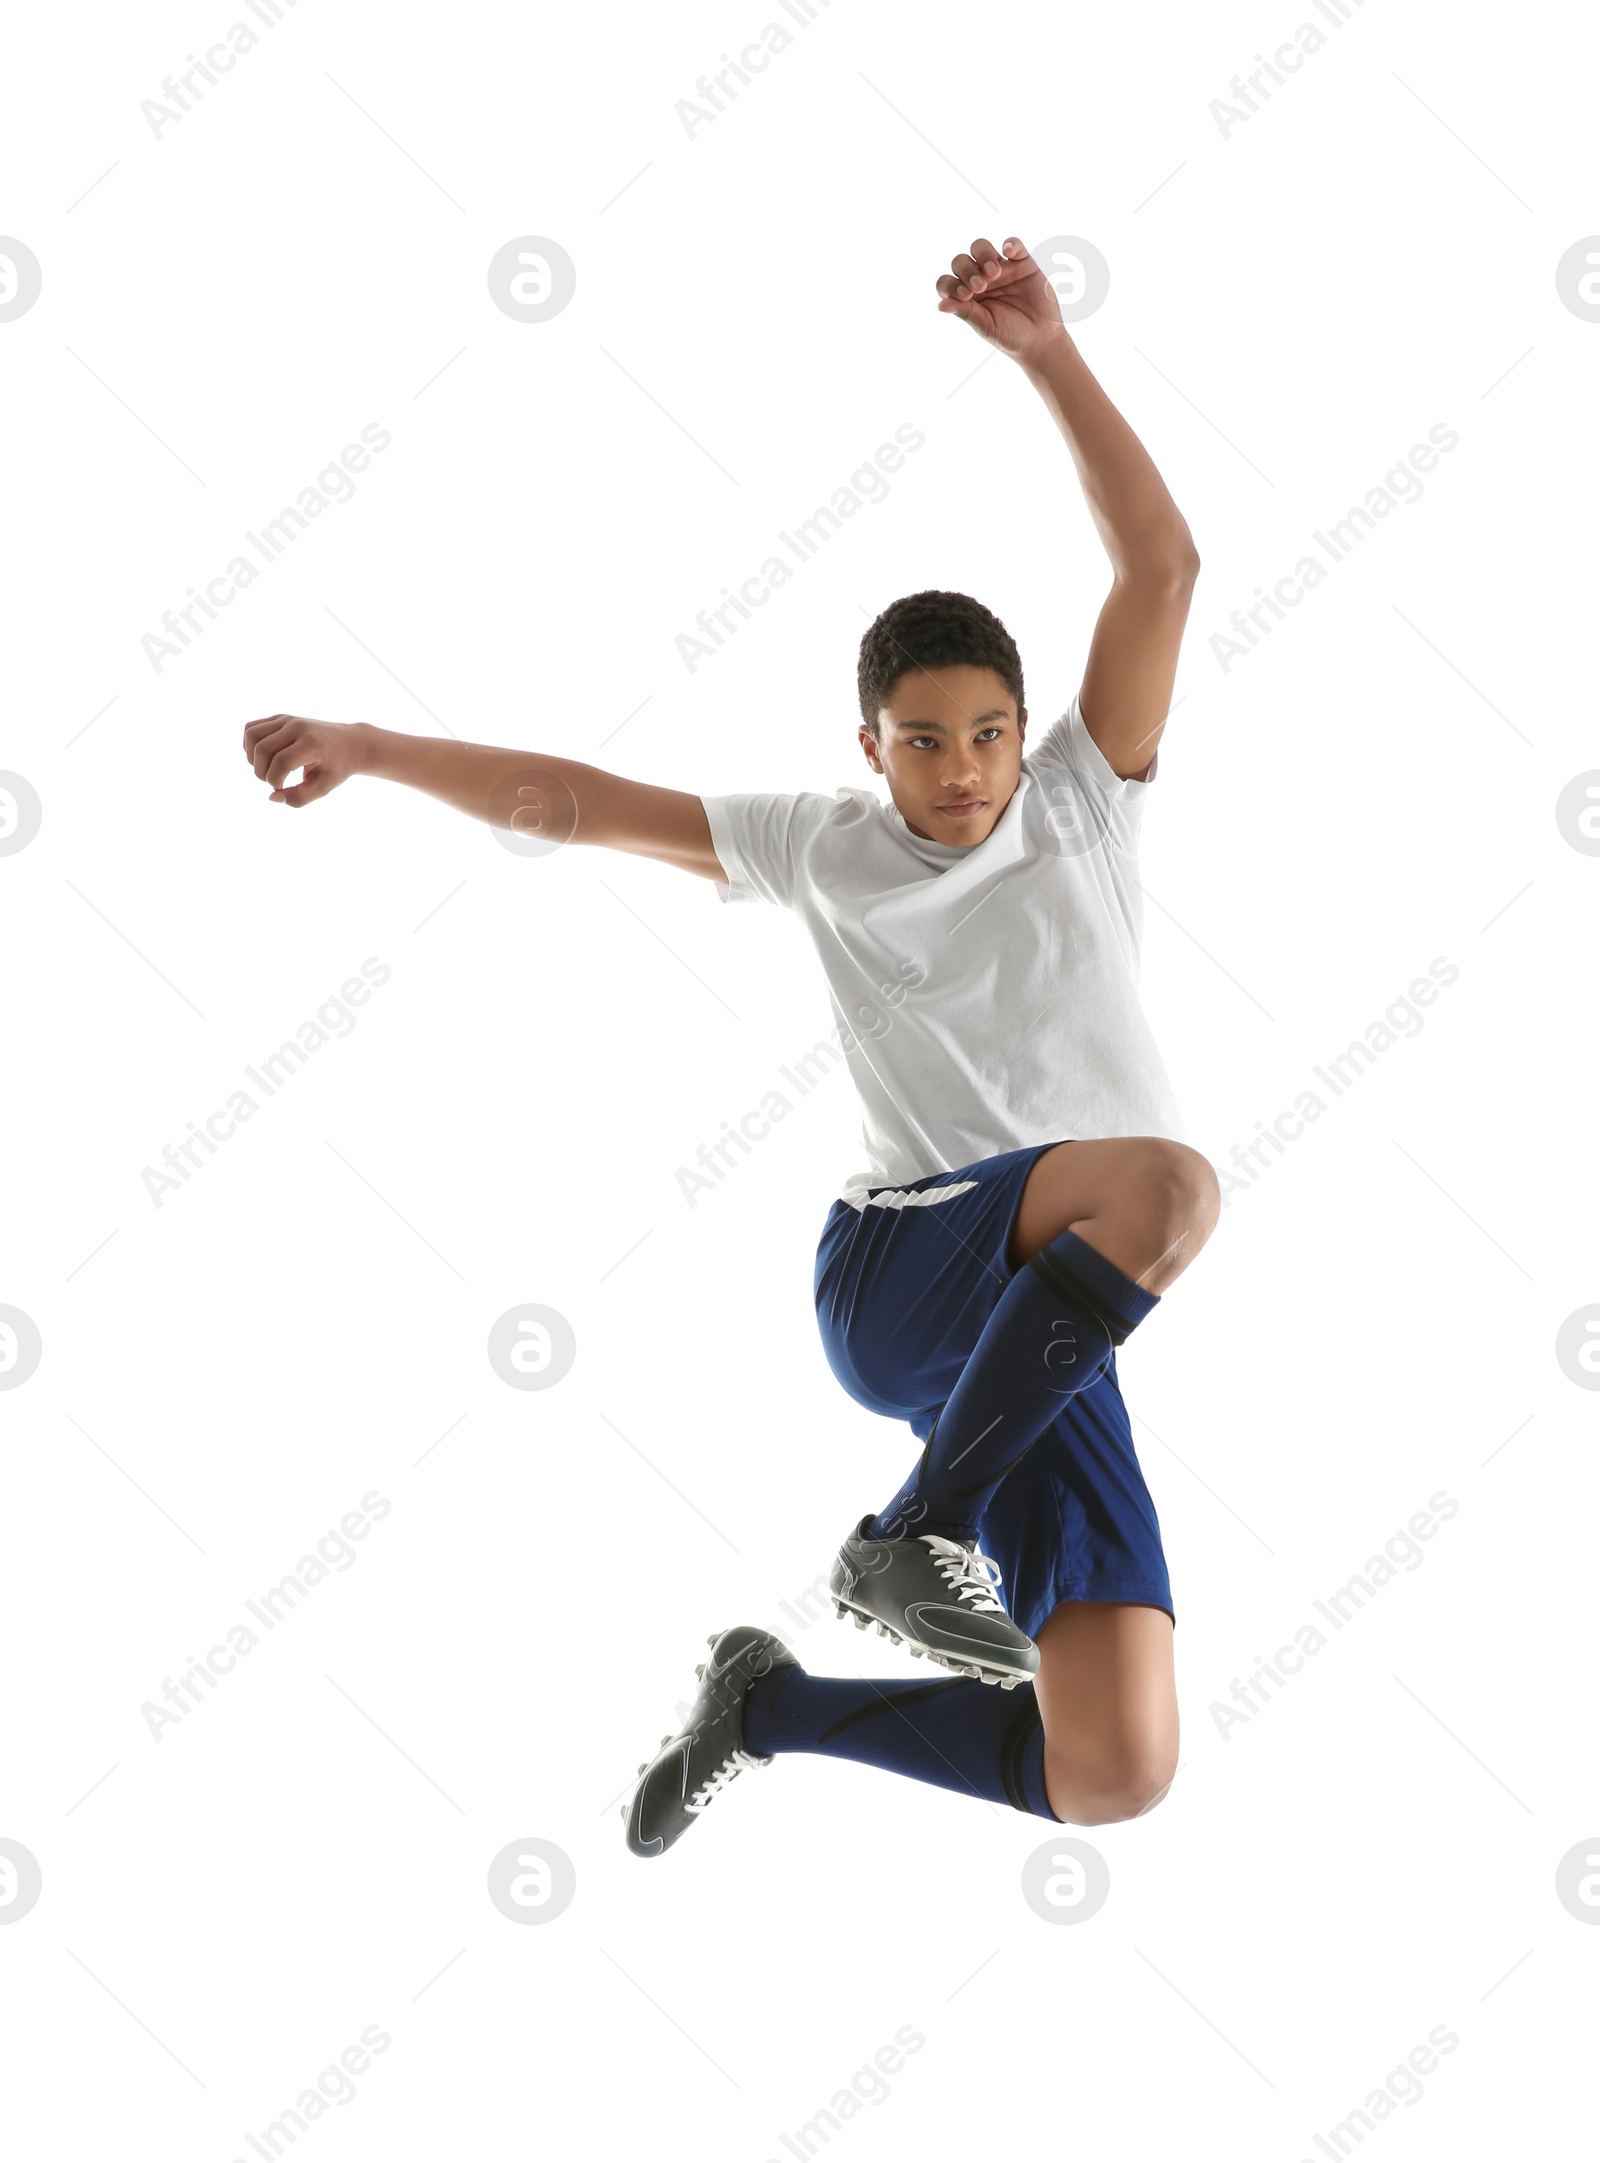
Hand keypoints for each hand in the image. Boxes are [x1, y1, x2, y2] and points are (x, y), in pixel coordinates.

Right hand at [243, 713, 366, 805]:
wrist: (349, 743)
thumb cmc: (336, 768)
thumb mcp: (323, 787)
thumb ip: (300, 797)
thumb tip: (272, 797)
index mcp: (312, 743)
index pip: (282, 762)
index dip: (275, 781)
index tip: (282, 788)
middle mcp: (298, 727)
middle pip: (263, 749)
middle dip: (261, 772)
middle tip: (275, 782)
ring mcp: (287, 719)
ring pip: (252, 735)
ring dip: (252, 758)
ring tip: (267, 769)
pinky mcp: (280, 718)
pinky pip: (251, 729)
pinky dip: (249, 746)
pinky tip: (263, 758)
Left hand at [935, 237, 1065, 363]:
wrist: (1040, 338)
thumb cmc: (1010, 335)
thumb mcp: (986, 326)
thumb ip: (965, 313)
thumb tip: (940, 305)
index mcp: (967, 296)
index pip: (947, 282)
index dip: (950, 285)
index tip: (964, 295)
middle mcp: (980, 279)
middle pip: (961, 261)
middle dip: (967, 271)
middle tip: (980, 286)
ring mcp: (1001, 269)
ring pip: (981, 248)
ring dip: (983, 256)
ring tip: (994, 273)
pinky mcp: (1022, 263)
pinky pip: (1013, 244)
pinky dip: (1010, 244)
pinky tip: (1008, 253)